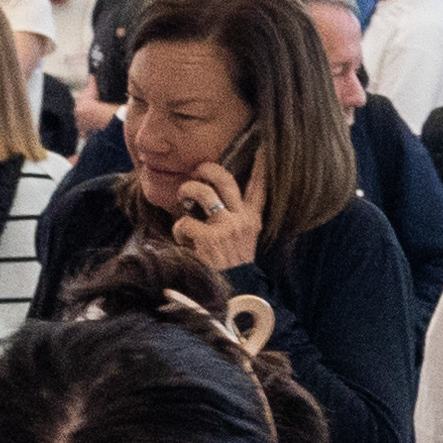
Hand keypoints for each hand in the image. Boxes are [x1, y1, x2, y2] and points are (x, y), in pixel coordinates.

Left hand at [171, 155, 269, 272]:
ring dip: (187, 192)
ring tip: (183, 199)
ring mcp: (226, 228)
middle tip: (197, 171)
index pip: (260, 187)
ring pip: (202, 192)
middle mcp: (242, 220)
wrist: (236, 296)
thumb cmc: (235, 269)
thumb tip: (213, 203)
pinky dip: (179, 231)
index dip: (261, 166)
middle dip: (206, 169)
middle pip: (224, 179)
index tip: (263, 147)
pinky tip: (184, 241)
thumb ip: (237, 222)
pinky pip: (185, 222)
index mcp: (253, 219)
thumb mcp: (245, 242)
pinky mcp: (210, 239)